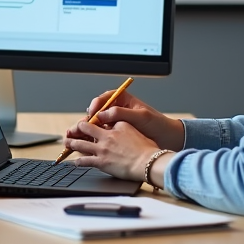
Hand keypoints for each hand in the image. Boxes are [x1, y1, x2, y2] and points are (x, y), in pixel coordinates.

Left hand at [63, 119, 158, 181]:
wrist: (148, 163)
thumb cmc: (147, 149)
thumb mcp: (136, 130)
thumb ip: (124, 127)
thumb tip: (118, 127)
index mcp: (116, 126)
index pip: (101, 120)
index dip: (94, 121)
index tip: (90, 123)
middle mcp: (107, 136)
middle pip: (86, 127)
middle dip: (77, 128)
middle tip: (73, 130)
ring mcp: (102, 149)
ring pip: (80, 144)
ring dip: (72, 143)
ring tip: (67, 143)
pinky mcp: (101, 162)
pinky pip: (85, 161)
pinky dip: (78, 161)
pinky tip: (76, 162)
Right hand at [68, 89, 183, 150]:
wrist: (168, 139)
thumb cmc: (158, 124)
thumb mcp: (141, 117)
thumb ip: (121, 113)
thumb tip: (103, 115)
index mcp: (123, 100)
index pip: (104, 98)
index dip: (95, 105)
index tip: (92, 112)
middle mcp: (117, 110)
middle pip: (96, 112)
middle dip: (85, 120)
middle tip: (77, 127)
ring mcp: (116, 123)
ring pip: (96, 125)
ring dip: (84, 131)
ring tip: (75, 136)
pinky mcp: (116, 135)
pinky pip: (101, 135)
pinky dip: (92, 139)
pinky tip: (86, 145)